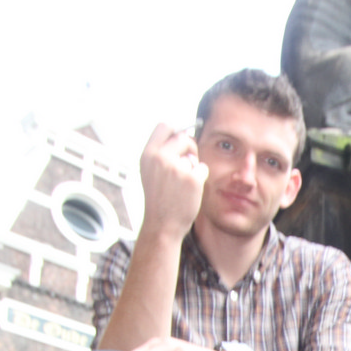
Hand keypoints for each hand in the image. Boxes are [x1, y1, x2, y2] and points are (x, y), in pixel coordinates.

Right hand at [137, 123, 208, 241]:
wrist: (162, 224)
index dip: (175, 131)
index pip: (164, 126)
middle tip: (188, 162)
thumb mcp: (150, 171)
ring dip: (193, 166)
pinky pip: (202, 168)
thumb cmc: (159, 199)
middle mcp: (160, 158)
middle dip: (189, 147)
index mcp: (148, 154)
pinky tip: (190, 191)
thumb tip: (180, 134)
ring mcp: (177, 167)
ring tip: (183, 183)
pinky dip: (200, 178)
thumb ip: (161, 153)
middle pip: (183, 137)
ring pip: (193, 155)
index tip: (179, 142)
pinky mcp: (192, 178)